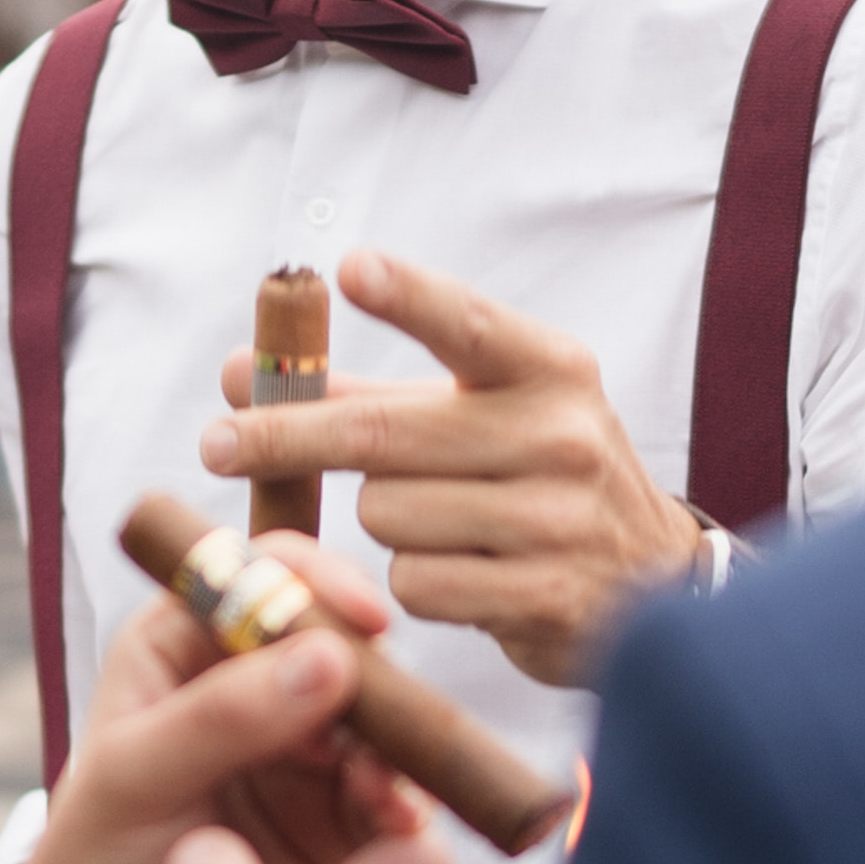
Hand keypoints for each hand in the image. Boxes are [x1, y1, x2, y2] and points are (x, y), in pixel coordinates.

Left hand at [7, 567, 431, 863]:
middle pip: (344, 648)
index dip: (317, 583)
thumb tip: (326, 656)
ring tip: (384, 800)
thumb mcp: (133, 784)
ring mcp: (307, 757)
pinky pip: (398, 798)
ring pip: (383, 724)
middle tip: (391, 728)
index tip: (363, 620)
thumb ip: (221, 717)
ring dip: (399, 752)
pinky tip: (398, 830)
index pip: (261, 577)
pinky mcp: (343, 825)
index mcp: (182, 648)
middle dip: (377, 683)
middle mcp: (255, 690)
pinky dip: (408, 808)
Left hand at [204, 246, 705, 690]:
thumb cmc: (537, 479)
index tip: (350, 267)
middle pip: (383, 434)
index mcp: (549, 369)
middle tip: (214, 440)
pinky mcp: (541, 596)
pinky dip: (416, 580)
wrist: (650, 585)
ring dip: (382, 522)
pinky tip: (463, 574)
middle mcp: (560, 435)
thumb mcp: (481, 416)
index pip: (471, 323)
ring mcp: (556, 519)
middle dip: (287, 437)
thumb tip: (239, 371)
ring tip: (437, 524)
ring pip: (389, 514)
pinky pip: (416, 582)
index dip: (410, 296)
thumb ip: (365, 391)